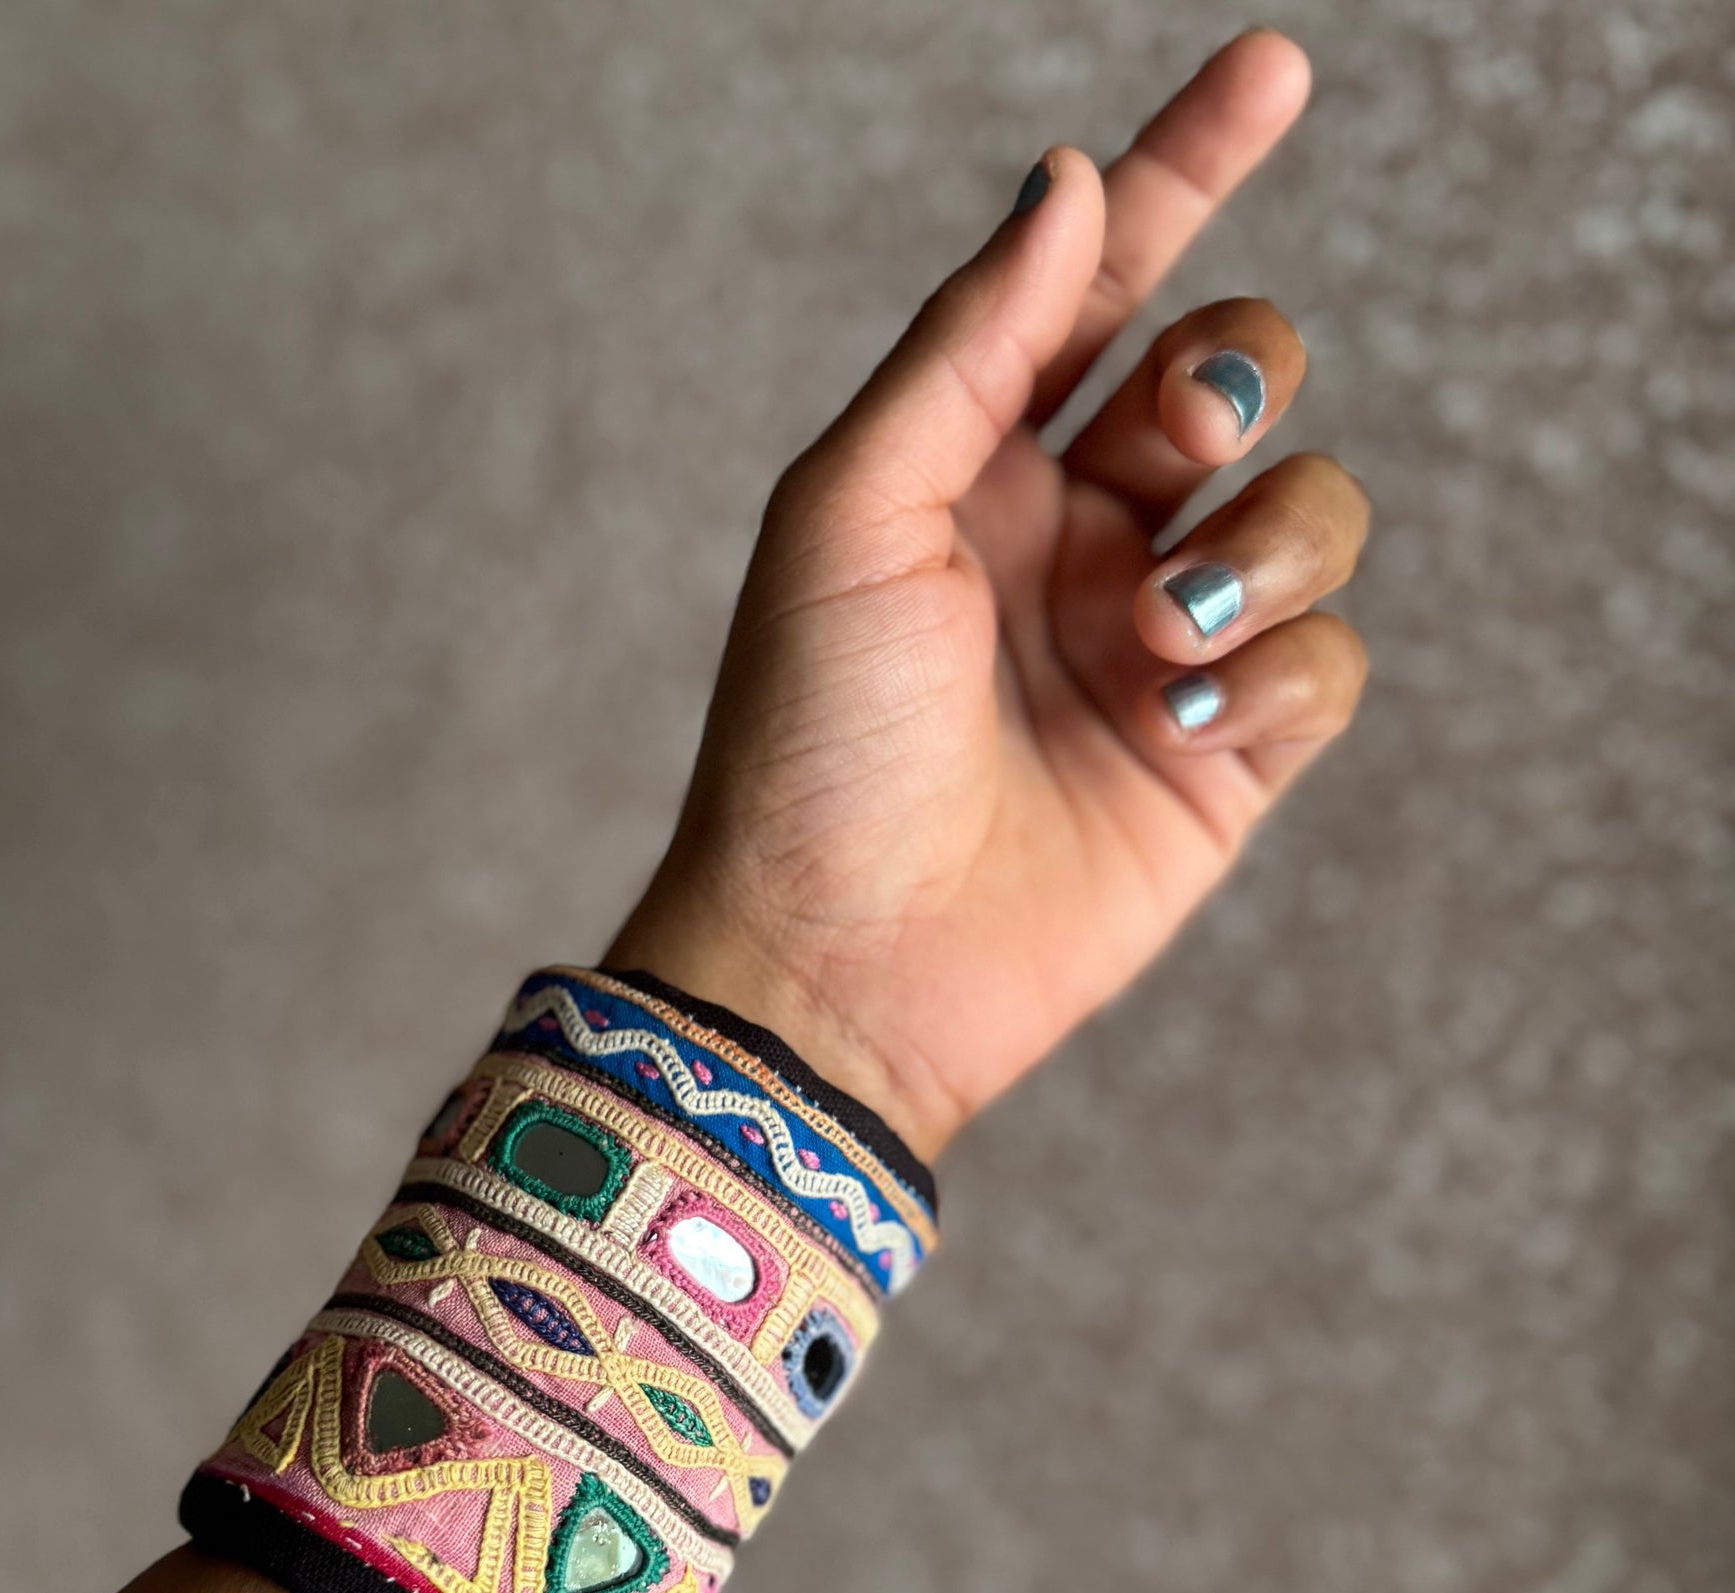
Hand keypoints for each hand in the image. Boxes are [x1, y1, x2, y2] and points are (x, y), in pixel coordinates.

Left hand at [605, 30, 1370, 1162]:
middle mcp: (1081, 539)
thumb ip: (969, 344)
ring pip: (1312, 509)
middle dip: (1235, 376)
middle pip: (1238, 378)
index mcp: (982, 465)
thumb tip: (1065, 182)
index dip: (1186, 170)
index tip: (1269, 68)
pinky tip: (1182, 716)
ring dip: (1264, 542)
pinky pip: (1327, 659)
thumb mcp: (854, 513)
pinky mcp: (1221, 758)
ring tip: (1157, 628)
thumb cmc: (809, 738)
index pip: (1107, 286)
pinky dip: (1277, 667)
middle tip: (1177, 440)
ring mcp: (1158, 645)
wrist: (837, 959)